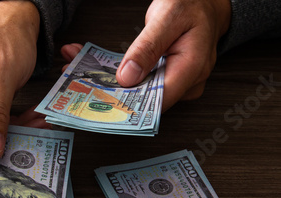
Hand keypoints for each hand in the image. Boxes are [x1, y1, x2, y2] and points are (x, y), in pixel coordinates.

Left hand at [61, 0, 230, 110]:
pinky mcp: (163, 80)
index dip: (127, 105)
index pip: (157, 101)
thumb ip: (147, 47)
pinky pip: (138, 83)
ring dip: (106, 84)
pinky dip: (115, 76)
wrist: (202, 2)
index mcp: (192, 68)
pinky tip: (93, 67)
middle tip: (77, 82)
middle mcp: (185, 82)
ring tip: (77, 71)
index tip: (100, 101)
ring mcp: (174, 83)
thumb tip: (127, 78)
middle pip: (143, 99)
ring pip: (136, 92)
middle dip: (108, 92)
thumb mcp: (168, 17)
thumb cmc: (191, 5)